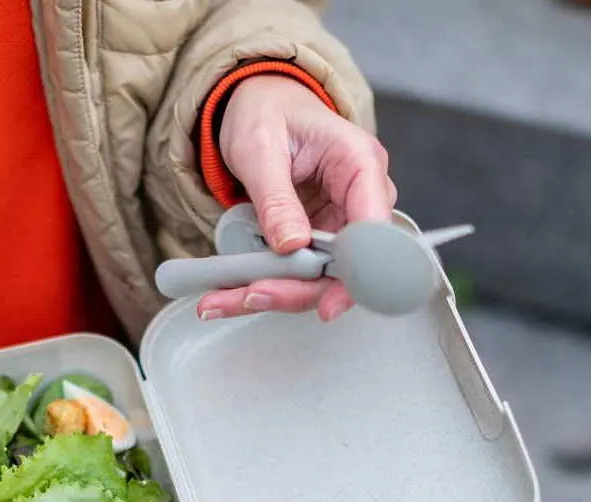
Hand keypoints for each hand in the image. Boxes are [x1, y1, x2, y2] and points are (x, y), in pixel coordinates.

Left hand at [200, 75, 396, 322]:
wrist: (258, 107)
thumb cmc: (265, 112)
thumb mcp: (259, 147)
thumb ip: (276, 197)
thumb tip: (292, 245)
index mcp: (360, 164)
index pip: (372, 230)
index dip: (355, 273)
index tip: (327, 305)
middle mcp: (358, 200)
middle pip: (344, 266)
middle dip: (296, 291)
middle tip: (248, 298)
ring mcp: (338, 224)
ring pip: (316, 278)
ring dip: (270, 295)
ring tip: (217, 302)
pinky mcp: (315, 241)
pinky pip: (295, 274)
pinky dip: (260, 286)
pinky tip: (223, 296)